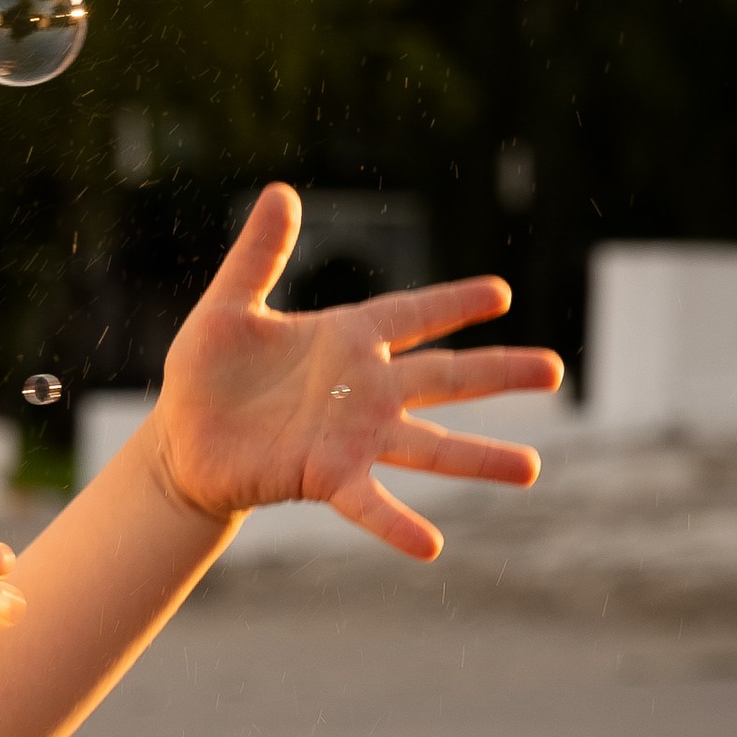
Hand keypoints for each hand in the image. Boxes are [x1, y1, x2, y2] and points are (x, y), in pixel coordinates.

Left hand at [150, 184, 564, 561]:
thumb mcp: (229, 306)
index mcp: (345, 340)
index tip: (502, 293)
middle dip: (500, 372)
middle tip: (556, 368)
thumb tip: (282, 191)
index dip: (453, 302)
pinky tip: (431, 544)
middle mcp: (362, 389)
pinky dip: (396, 522)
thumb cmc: (207, 374)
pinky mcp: (325, 476)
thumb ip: (260, 255)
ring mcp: (351, 436)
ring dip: (477, 457)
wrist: (181, 442)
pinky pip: (369, 501)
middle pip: (444, 376)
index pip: (412, 314)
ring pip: (427, 443)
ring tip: (531, 468)